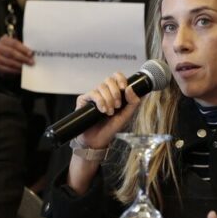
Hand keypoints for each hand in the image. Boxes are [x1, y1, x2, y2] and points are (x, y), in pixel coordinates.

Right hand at [0, 36, 33, 75]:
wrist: (1, 55)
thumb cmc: (11, 49)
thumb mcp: (15, 45)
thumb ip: (22, 48)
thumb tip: (31, 53)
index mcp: (4, 40)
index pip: (14, 44)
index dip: (23, 49)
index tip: (31, 53)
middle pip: (12, 53)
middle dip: (23, 58)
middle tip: (31, 62)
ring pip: (9, 62)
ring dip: (20, 65)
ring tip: (27, 67)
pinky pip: (7, 69)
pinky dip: (15, 70)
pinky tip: (21, 70)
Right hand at [66, 73, 140, 194]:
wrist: (97, 141)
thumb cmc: (110, 129)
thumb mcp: (126, 116)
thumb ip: (132, 103)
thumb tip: (130, 88)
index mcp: (114, 93)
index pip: (116, 77)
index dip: (120, 79)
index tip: (124, 88)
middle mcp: (103, 92)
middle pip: (109, 80)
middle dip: (115, 93)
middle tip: (117, 106)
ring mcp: (93, 96)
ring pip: (101, 87)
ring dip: (108, 100)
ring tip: (109, 112)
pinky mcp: (83, 100)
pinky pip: (92, 93)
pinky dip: (100, 101)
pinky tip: (102, 110)